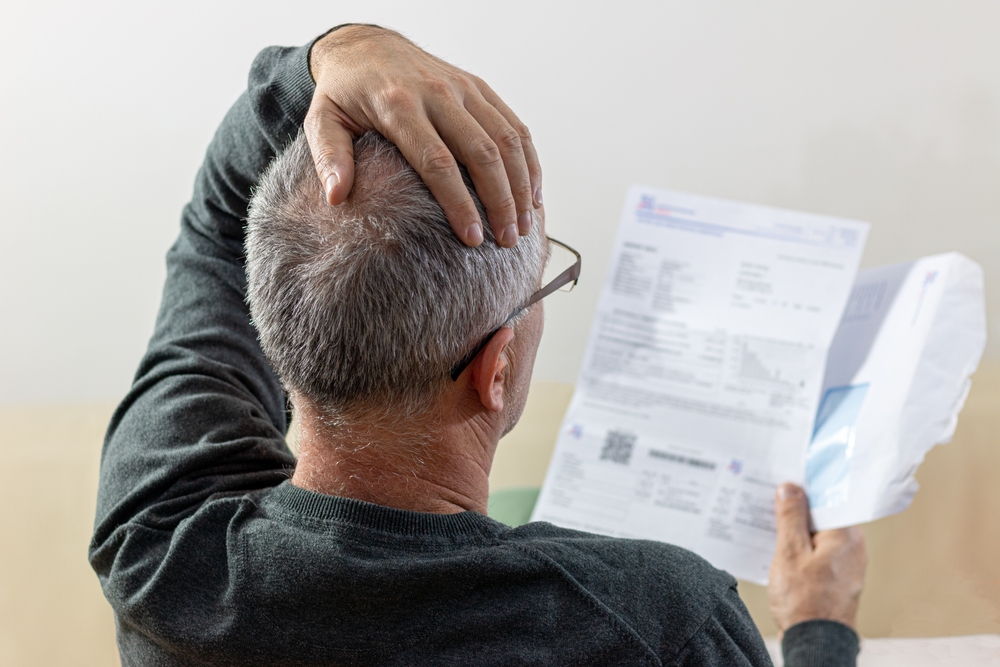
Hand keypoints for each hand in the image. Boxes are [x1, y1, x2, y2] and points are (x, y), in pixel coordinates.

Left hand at [305, 25, 540, 247]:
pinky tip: (533, 195)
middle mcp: (437, 93)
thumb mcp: (322, 119)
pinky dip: (530, 161)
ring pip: (506, 139)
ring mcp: (463, 88)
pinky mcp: (479, 88)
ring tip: (524, 227)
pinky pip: (514, 125)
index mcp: (398, 104)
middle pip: (481, 152)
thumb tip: (337, 198)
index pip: (437, 162)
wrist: (365, 44)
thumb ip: (330, 157)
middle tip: (506, 242)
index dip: (459, 203)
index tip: (471, 238)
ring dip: (521, 185)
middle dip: (500, 201)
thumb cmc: (344, 92)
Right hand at [767, 483, 866, 634]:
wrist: (816, 643)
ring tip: (773, 530)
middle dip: (797, 511)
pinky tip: (784, 553)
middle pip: (823, 516)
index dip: (803, 489)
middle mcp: (853, 547)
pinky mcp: (839, 578)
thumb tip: (790, 490)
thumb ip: (790, 517)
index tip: (783, 482)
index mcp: (846, 535)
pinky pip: (820, 552)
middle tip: (771, 504)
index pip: (827, 499)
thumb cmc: (805, 603)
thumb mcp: (789, 552)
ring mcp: (848, 564)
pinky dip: (803, 549)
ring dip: (798, 532)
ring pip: (820, 535)